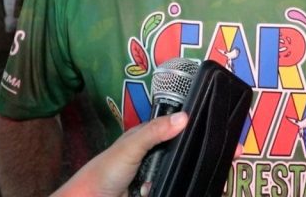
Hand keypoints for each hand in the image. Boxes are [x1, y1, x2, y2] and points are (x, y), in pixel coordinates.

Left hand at [53, 113, 188, 196]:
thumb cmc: (107, 169)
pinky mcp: (150, 188)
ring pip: (170, 170)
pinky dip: (163, 187)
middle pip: (173, 151)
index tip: (198, 128)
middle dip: (176, 157)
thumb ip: (155, 131)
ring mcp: (149, 172)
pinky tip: (156, 187)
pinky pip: (166, 185)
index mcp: (143, 136)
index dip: (182, 127)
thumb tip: (184, 117)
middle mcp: (148, 153)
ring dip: (169, 174)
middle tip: (180, 158)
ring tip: (158, 176)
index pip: (169, 126)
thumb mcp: (132, 146)